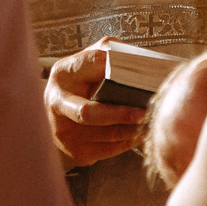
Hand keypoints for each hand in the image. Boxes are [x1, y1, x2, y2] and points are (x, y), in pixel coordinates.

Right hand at [45, 41, 144, 166]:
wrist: (57, 117)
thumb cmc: (81, 85)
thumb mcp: (87, 65)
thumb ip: (107, 53)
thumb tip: (138, 56)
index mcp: (64, 73)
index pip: (94, 64)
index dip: (118, 67)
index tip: (141, 72)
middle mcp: (58, 103)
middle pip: (88, 113)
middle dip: (120, 114)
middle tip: (144, 113)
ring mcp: (63, 131)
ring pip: (105, 135)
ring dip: (132, 130)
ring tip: (149, 123)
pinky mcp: (75, 151)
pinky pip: (109, 150)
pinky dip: (128, 142)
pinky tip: (139, 134)